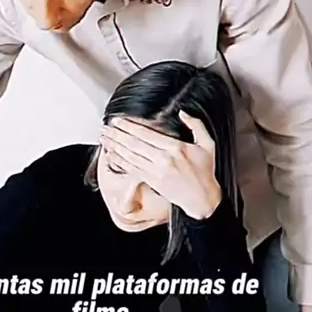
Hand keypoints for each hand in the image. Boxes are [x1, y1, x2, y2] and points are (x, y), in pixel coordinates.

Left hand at [100, 111, 222, 219]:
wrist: (202, 198)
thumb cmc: (204, 171)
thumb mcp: (208, 144)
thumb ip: (196, 125)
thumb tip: (182, 112)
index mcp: (175, 147)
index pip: (146, 133)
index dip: (129, 126)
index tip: (118, 121)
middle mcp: (163, 159)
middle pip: (134, 144)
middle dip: (117, 135)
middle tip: (105, 128)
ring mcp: (156, 171)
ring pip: (130, 156)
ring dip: (115, 146)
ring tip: (104, 139)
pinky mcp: (152, 181)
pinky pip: (132, 169)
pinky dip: (120, 161)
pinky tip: (111, 155)